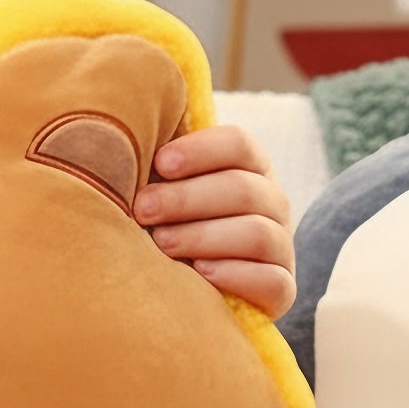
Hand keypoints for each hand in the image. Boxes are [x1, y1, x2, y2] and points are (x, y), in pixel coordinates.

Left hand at [134, 124, 294, 319]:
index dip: (200, 150)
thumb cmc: (165, 223)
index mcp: (248, 166)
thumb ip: (153, 161)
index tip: (159, 163)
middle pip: (242, 188)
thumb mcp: (160, 187)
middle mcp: (272, 202)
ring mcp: (281, 246)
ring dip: (203, 236)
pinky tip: (199, 273)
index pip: (239, 143)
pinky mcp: (282, 291)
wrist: (186, 290)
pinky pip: (271, 281)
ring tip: (161, 244)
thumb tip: (126, 116)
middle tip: (142, 209)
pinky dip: (235, 275)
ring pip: (256, 232)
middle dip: (186, 198)